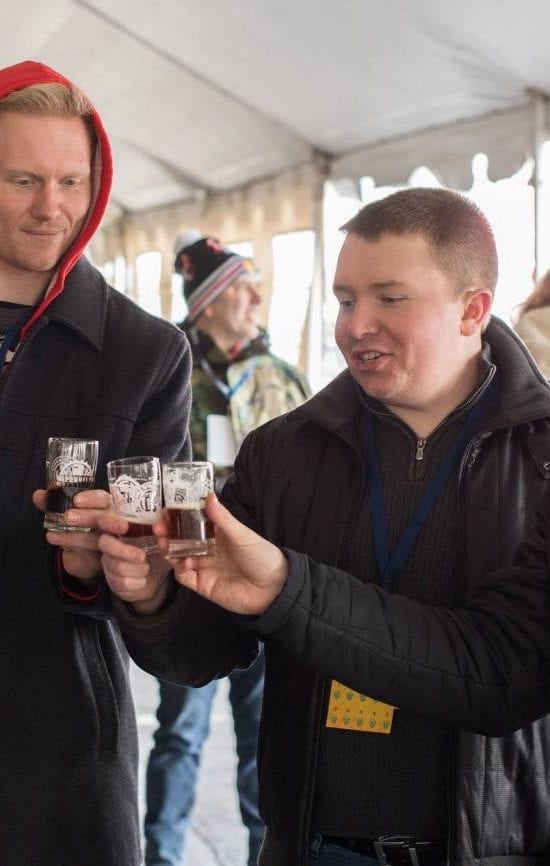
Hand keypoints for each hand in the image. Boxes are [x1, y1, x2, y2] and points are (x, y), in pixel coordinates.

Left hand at [33, 488, 111, 587]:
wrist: (79, 554)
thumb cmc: (75, 527)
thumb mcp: (62, 513)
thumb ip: (52, 503)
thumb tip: (38, 495)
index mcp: (104, 506)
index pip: (103, 499)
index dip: (91, 499)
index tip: (76, 500)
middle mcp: (111, 522)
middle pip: (105, 517)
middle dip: (86, 516)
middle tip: (67, 517)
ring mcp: (109, 541)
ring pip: (97, 537)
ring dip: (74, 535)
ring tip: (53, 533)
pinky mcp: (103, 558)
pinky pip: (91, 553)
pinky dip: (72, 547)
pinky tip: (58, 542)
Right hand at [97, 510, 172, 614]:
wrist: (155, 579)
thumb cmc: (156, 552)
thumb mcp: (163, 540)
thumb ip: (163, 530)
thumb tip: (160, 528)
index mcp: (120, 529)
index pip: (106, 521)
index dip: (111, 523)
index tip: (124, 527)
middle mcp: (110, 544)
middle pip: (105, 543)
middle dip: (124, 551)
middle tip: (142, 557)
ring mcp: (108, 563)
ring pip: (117, 565)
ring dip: (137, 569)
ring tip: (147, 568)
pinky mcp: (111, 580)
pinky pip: (122, 582)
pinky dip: (138, 582)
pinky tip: (143, 580)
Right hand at [170, 493, 287, 614]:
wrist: (273, 589)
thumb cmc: (262, 557)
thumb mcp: (242, 535)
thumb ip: (222, 518)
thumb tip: (209, 496)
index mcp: (218, 533)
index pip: (192, 522)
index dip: (178, 517)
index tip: (166, 512)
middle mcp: (209, 548)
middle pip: (181, 539)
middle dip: (168, 533)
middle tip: (159, 529)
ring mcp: (205, 566)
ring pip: (179, 556)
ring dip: (170, 550)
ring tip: (165, 544)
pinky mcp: (203, 584)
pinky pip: (184, 576)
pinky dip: (179, 569)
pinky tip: (182, 563)